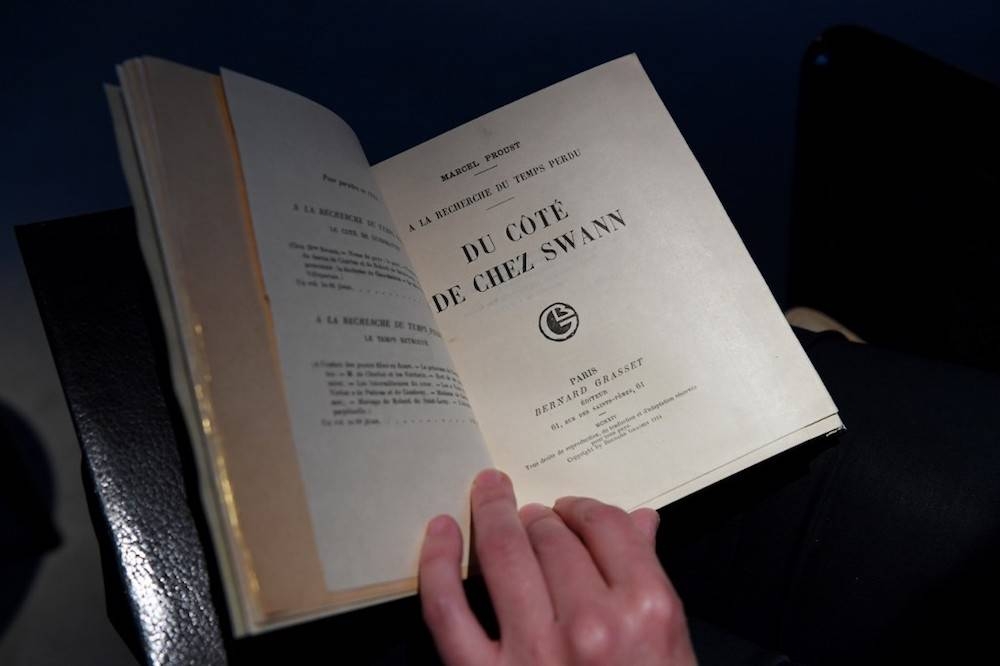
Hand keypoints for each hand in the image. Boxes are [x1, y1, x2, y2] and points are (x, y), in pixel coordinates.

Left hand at [419, 469, 696, 664]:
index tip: (573, 510)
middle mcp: (590, 623)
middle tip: (533, 514)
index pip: (605, 527)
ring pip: (505, 553)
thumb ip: (650, 577)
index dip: (584, 508)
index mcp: (645, 610)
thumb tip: (640, 520)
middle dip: (541, 516)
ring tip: (490, 498)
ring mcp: (531, 650)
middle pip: (553, 536)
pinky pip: (447, 606)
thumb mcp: (670, 647)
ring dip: (494, 514)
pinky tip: (440, 528)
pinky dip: (437, 561)